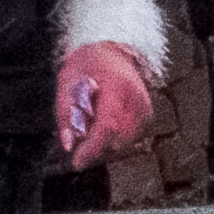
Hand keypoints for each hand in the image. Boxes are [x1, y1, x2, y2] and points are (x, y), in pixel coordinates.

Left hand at [55, 41, 153, 170]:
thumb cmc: (88, 66)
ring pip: (125, 144)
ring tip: (93, 123)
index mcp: (117, 86)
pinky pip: (131, 140)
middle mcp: (137, 99)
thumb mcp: (67, 82)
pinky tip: (105, 124)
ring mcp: (146, 109)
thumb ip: (66, 114)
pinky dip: (115, 139)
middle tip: (82, 135)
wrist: (113, 52)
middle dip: (97, 147)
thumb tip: (69, 145)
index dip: (92, 149)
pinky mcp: (148, 117)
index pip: (108, 126)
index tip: (77, 161)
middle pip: (118, 141)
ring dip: (106, 144)